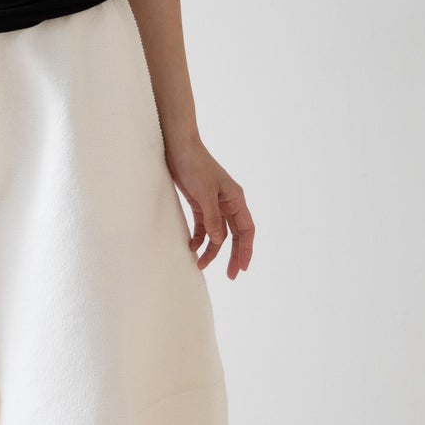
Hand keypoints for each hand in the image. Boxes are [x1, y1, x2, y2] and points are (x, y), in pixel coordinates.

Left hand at [165, 137, 253, 278]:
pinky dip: (198, 238)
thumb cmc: (195, 165)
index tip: (242, 268)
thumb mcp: (205, 193)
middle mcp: (228, 203)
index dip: (246, 249)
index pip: (246, 230)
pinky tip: (191, 247)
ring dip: (211, 249)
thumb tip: (219, 240)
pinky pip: (202, 226)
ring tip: (200, 265)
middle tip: (231, 276)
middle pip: (234, 235)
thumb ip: (212, 218)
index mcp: (236, 199)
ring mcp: (213, 204)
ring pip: (217, 233)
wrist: (178, 147)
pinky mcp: (199, 203)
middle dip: (233, 256)